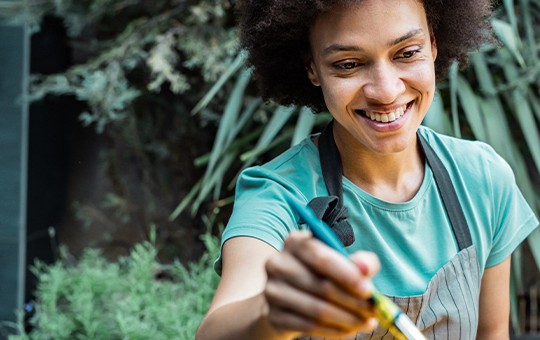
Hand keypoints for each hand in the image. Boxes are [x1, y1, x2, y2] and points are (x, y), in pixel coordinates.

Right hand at [263, 231, 380, 338]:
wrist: (290, 300)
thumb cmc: (321, 275)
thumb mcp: (341, 263)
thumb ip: (359, 262)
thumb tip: (366, 267)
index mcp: (295, 243)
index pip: (320, 257)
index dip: (346, 274)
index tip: (368, 290)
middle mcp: (278, 264)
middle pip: (320, 285)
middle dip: (352, 301)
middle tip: (373, 311)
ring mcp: (272, 290)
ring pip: (316, 309)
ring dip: (347, 319)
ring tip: (365, 322)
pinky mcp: (274, 315)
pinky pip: (309, 326)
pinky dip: (334, 331)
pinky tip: (349, 330)